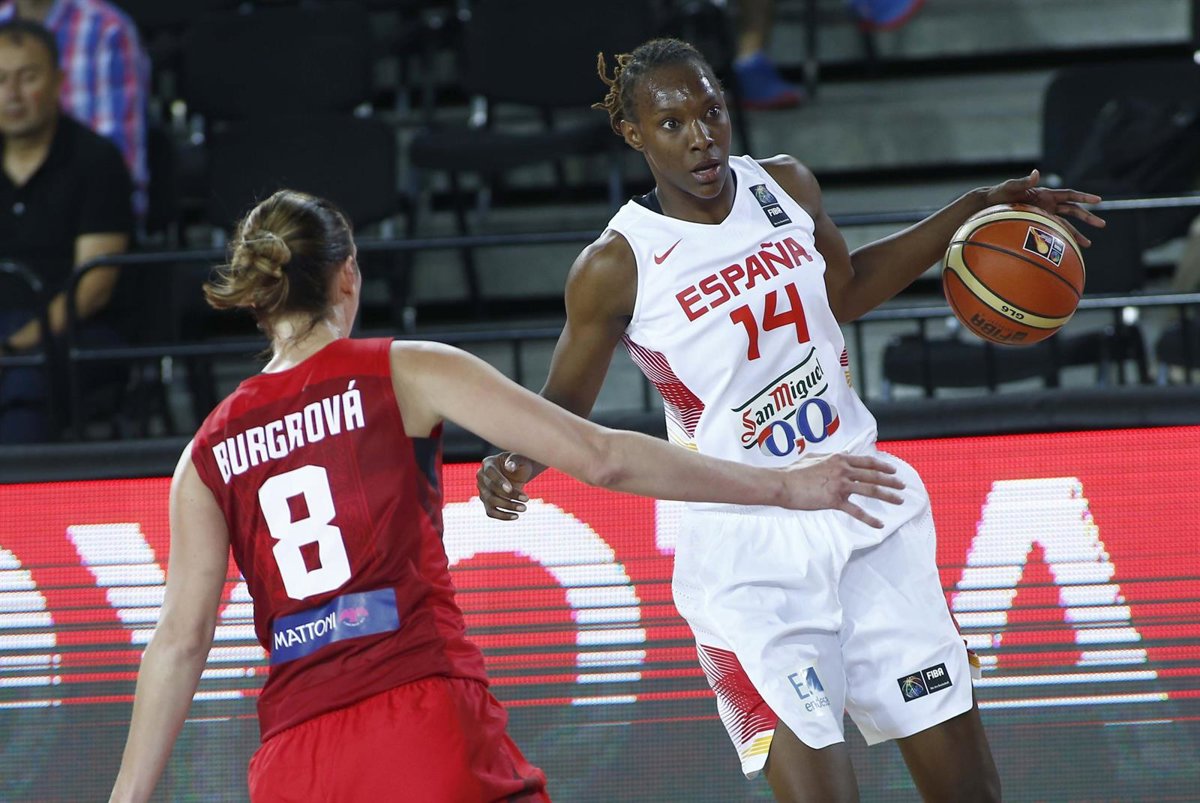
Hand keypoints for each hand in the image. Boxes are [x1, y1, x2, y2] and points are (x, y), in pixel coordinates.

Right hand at [476, 452, 533, 520]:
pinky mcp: (486, 502)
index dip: (499, 481)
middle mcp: (481, 477)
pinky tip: (516, 516)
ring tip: (524, 508)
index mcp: (488, 463)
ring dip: (508, 507)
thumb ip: (515, 460)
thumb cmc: (519, 463)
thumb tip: (509, 466)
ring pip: (491, 502)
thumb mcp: (520, 459)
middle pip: (491, 489)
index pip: (490, 472)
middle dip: (509, 496)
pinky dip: (503, 516)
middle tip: (526, 499)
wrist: (518, 472)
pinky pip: (491, 512)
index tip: (510, 489)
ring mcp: (482, 490)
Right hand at [783, 453, 905, 527]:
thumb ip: (830, 457)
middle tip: (903, 486)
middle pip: (873, 475)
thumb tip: (841, 455)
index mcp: (839, 459)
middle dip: (891, 481)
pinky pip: (856, 511)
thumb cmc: (794, 471)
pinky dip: (869, 519)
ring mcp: (840, 485)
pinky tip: (879, 524)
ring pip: (870, 490)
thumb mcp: (814, 458)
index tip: (893, 470)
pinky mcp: (834, 500)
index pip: (867, 462)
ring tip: (900, 501)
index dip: (882, 465)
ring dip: (888, 496)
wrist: (782, 484)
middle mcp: (843, 470)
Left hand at [982, 169, 1105, 246]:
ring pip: (1065, 225)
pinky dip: (1060, 240)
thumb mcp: (1010, 187)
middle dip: (1088, 218)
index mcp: (1045, 194)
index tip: (1098, 200)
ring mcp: (1043, 215)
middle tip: (1102, 225)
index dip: (1084, 197)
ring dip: (1077, 234)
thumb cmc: (999, 194)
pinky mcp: (1036, 224)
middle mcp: (1047, 204)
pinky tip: (1068, 249)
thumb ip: (1023, 182)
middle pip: (1073, 211)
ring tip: (1088, 245)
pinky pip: (1052, 233)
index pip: (1069, 195)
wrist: (988, 205)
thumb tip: (1035, 173)